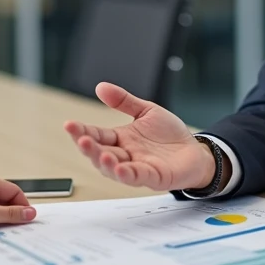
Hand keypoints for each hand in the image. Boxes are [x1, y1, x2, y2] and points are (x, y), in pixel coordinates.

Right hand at [64, 82, 216, 190]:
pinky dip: (128, 174)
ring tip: (99, 154)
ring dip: (105, 163)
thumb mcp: (146, 111)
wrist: (195, 150)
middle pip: (100, 154)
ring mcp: (138, 167)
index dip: (82, 131)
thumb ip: (124, 101)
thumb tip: (100, 87)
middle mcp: (125, 155)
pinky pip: (138, 177)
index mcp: (121, 139)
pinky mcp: (153, 178)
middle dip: (89, 148)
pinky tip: (120, 168)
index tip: (69, 124)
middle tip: (80, 138)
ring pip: (114, 169)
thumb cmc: (169, 135)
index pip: (97, 135)